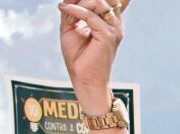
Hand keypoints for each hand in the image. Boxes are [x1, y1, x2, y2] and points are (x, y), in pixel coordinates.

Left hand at [57, 0, 131, 114]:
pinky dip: (74, 10)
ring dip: (78, 3)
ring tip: (65, 10)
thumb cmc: (79, 57)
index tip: (74, 1)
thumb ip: (73, 10)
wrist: (84, 79)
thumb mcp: (72, 27)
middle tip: (66, 5)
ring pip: (97, 3)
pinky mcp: (108, 36)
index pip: (111, 0)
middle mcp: (116, 24)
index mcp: (111, 22)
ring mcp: (115, 30)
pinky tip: (63, 9)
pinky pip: (90, 15)